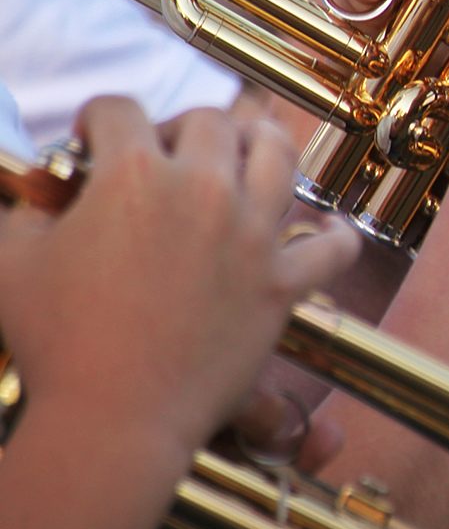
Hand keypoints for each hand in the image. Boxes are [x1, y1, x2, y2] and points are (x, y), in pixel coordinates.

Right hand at [0, 100, 359, 459]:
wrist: (114, 418)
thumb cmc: (57, 344)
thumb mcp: (12, 259)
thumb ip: (24, 208)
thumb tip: (40, 193)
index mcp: (134, 174)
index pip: (118, 109)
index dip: (96, 118)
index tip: (91, 140)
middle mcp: (204, 190)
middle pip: (209, 122)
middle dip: (179, 127)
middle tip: (164, 153)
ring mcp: (254, 234)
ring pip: (279, 154)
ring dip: (261, 144)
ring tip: (245, 155)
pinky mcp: (286, 282)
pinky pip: (334, 246)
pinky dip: (336, 234)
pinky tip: (329, 227)